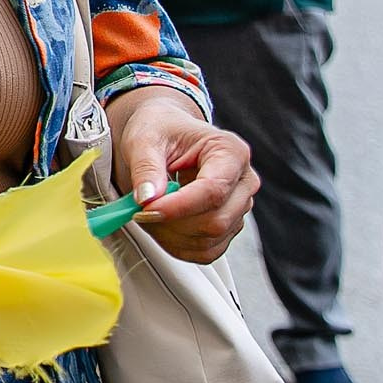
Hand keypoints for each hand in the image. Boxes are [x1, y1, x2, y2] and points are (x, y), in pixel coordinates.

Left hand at [107, 88, 257, 263]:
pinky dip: (178, 245)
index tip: (146, 209)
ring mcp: (239, 207)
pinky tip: (161, 225)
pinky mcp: (228, 226)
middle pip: (216, 221)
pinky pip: (206, 251)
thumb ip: (146, 167)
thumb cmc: (160, 130)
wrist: (166, 134)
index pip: (213, 190)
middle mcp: (243, 181)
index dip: (179, 206)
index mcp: (230, 151)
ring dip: (171, 235)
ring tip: (148, 212)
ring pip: (210, 240)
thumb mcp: (144, 139)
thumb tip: (147, 199)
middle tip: (139, 210)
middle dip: (172, 222)